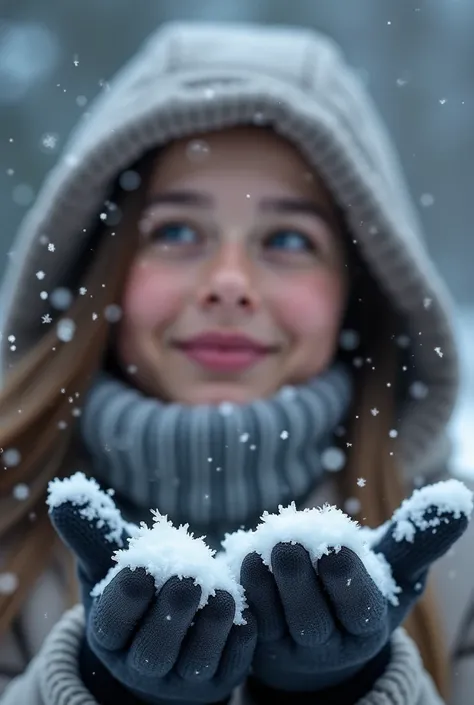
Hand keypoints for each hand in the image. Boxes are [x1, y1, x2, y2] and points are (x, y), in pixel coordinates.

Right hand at [49, 489, 255, 703]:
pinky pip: (232, 664)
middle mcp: (143, 664)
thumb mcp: (110, 563)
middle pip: (153, 651)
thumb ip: (91, 533)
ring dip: (211, 628)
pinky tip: (246, 605)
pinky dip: (240, 638)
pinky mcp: (220, 677)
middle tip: (187, 578)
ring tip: (223, 593)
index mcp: (111, 636)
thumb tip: (66, 495)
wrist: (171, 630)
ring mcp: (182, 677)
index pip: (112, 625)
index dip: (125, 598)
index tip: (141, 567)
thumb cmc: (136, 588)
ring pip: (195, 663)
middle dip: (170, 614)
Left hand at [240, 503, 468, 693]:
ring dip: (266, 582)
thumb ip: (419, 536)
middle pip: (311, 622)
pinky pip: (247, 620)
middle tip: (288, 541)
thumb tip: (458, 498)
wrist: (322, 618)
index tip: (336, 548)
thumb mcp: (394, 564)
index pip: (360, 611)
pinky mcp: (257, 640)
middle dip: (299, 581)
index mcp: (366, 625)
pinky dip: (244, 588)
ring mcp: (289, 646)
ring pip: (274, 622)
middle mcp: (328, 644)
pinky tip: (246, 556)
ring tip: (265, 544)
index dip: (347, 582)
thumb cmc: (364, 582)